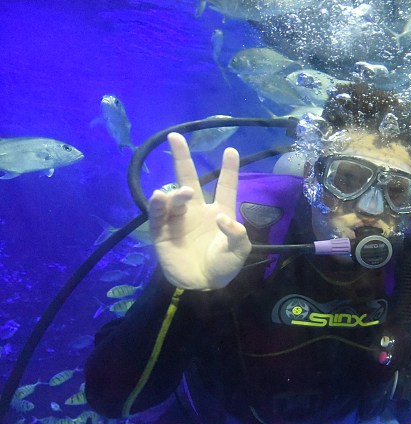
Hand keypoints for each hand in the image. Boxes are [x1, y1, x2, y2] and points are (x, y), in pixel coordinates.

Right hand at [148, 133, 251, 289]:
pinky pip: (158, 214)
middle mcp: (197, 211)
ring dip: (177, 192)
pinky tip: (160, 196)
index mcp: (219, 212)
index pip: (225, 186)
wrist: (203, 286)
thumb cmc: (224, 267)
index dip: (228, 170)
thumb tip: (222, 218)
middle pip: (188, 179)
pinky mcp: (162, 232)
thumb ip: (237, 234)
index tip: (231, 150)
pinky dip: (158, 204)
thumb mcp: (239, 251)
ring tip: (182, 193)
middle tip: (175, 137)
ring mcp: (178, 220)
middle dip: (182, 158)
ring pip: (174, 197)